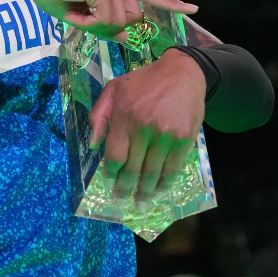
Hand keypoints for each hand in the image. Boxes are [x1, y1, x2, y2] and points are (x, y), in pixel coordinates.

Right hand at [26, 0, 197, 43]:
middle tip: (82, 20)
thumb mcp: (82, 13)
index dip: (171, 2)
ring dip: (95, 26)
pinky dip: (88, 22)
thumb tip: (126, 38)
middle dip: (110, 28)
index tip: (192, 8)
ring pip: (119, 21)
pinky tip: (74, 10)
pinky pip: (105, 19)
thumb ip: (105, 24)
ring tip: (75, 12)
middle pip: (131, 18)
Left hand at [88, 48, 205, 202]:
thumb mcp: (113, 89)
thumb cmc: (143, 82)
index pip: (115, 156)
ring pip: (153, 172)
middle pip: (133, 168)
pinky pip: (172, 168)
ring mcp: (165, 135)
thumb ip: (98, 115)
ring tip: (140, 203)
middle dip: (126, 189)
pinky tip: (159, 191)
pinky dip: (165, 183)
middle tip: (122, 202)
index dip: (111, 175)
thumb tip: (93, 145)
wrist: (181, 73)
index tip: (110, 186)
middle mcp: (143, 128)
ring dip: (146, 191)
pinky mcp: (183, 139)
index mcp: (123, 117)